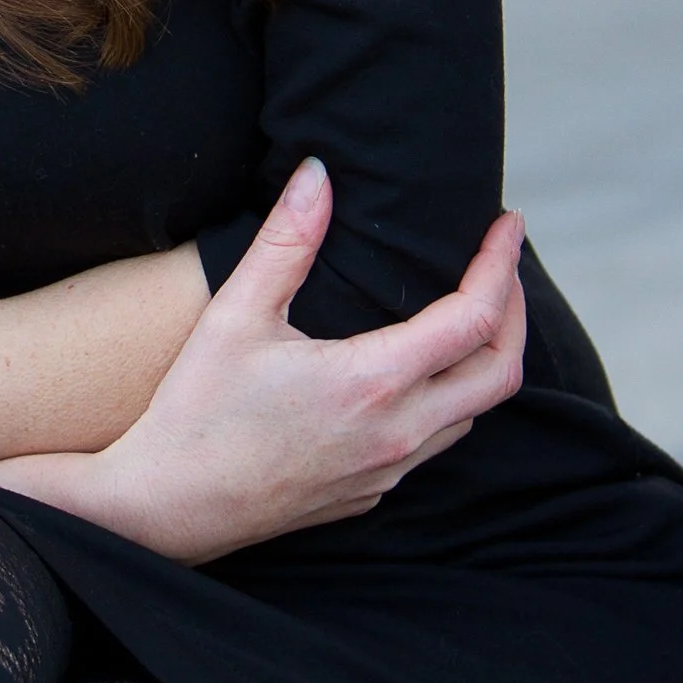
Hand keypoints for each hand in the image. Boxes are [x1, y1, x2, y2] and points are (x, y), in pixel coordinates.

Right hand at [0, 161, 525, 562]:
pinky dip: (448, 398)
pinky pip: (434, 443)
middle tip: (503, 264)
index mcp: (374, 383)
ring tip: (469, 309)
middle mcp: (397, 433)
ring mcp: (387, 471)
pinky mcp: (369, 494)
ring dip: (484, 359)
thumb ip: (287, 240)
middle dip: (516, 312)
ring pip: (472, 414)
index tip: (508, 224)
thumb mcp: (235, 314)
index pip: (476, 319)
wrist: (167, 509)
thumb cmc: (196, 411)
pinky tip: (415, 372)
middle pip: (502, 374)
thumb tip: (319, 173)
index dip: (501, 265)